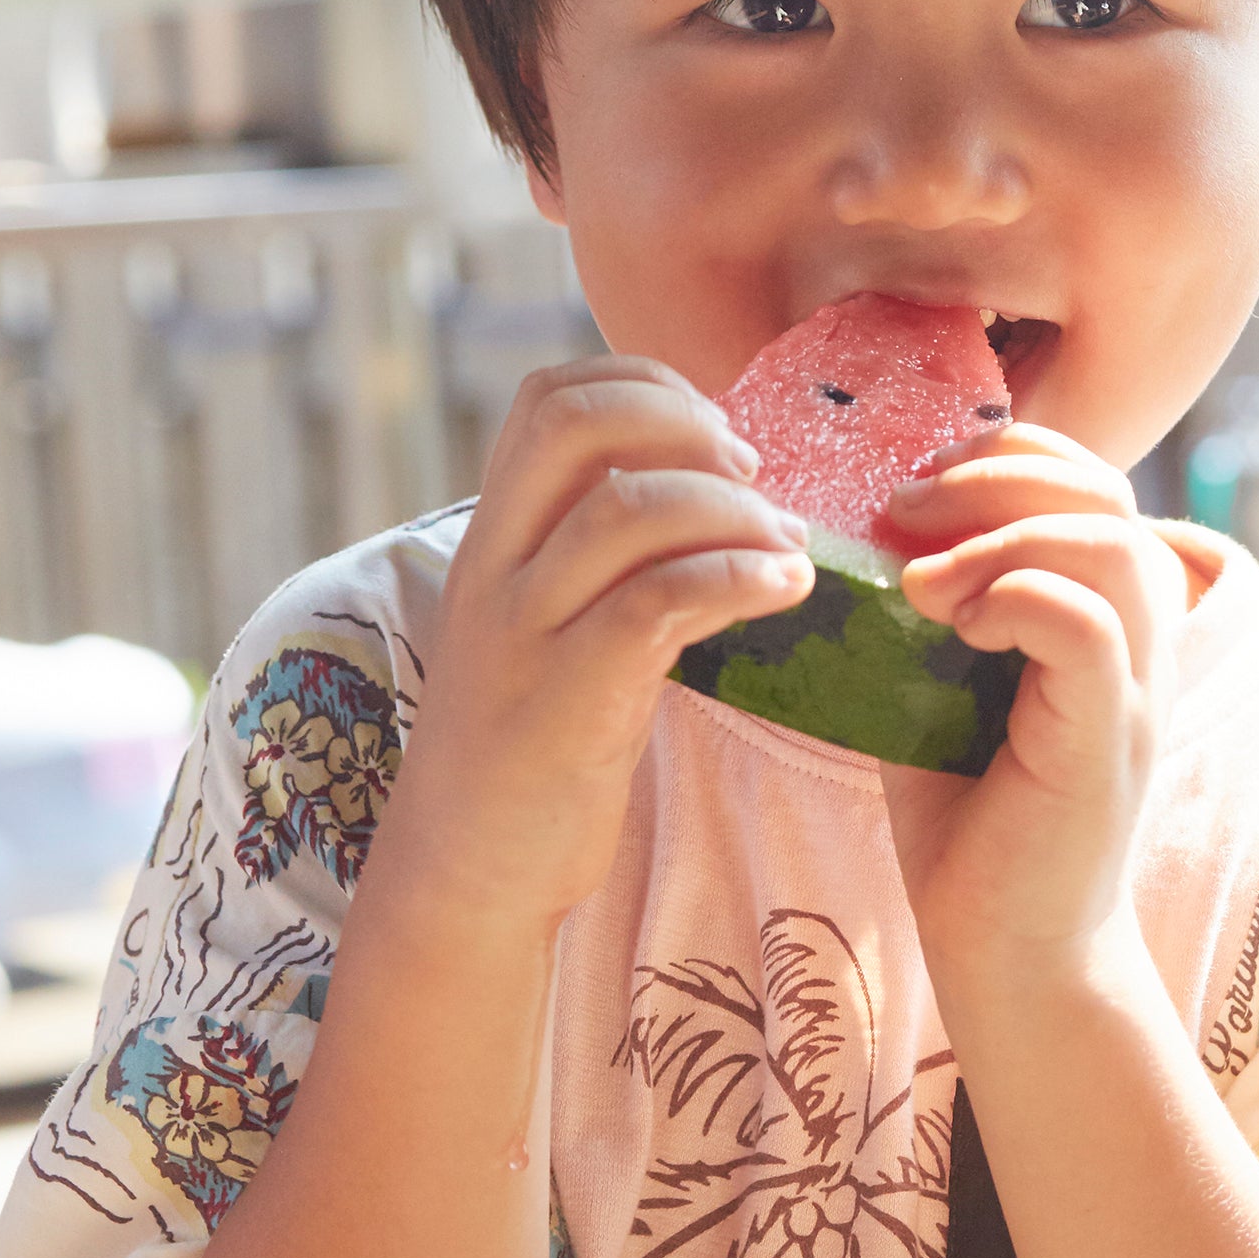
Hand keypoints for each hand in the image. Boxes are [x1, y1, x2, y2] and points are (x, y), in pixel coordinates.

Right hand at [383, 356, 816, 922]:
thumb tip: (720, 486)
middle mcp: (496, 568)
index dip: (646, 384)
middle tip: (753, 474)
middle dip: (684, 421)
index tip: (718, 436)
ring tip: (791, 546)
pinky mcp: (565, 703)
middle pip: (575, 422)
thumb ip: (606, 553)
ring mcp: (524, 633)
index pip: (549, 397)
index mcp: (495, 537)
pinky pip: (655, 602)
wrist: (467, 872)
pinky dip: (737, 575)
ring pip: (626, 510)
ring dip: (734, 509)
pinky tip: (788, 585)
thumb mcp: (555, 622)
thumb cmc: (537, 742)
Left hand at [882, 424, 1192, 975]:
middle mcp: (1140, 643)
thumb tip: (863, 526)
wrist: (1006, 948)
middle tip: (903, 515)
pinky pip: (1088, 626)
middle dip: (995, 479)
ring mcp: (1134, 690)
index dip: (1009, 454)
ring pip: (1110, 546)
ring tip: (925, 587)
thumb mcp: (936, 685)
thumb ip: (929, 607)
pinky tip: (956, 632)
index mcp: (1107, 614)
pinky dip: (1015, 600)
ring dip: (1003, 539)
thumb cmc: (970, 819)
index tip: (918, 487)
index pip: (1090, 481)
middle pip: (1105, 495)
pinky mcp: (1110, 741)